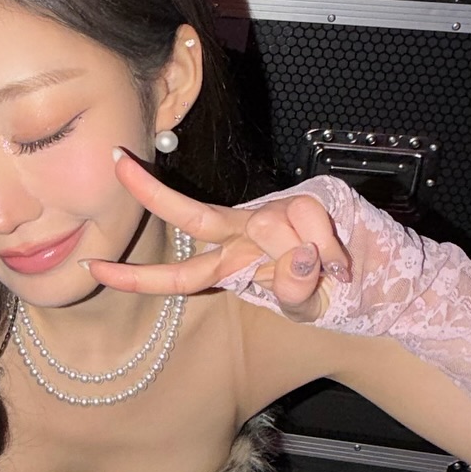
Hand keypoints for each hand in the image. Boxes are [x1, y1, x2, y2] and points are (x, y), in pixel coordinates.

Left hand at [84, 150, 350, 321]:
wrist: (378, 281)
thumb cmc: (330, 293)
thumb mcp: (306, 307)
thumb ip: (295, 292)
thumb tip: (300, 258)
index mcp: (232, 264)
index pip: (177, 272)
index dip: (136, 275)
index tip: (92, 266)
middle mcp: (245, 234)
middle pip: (192, 215)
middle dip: (152, 193)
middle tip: (116, 165)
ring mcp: (275, 215)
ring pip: (273, 226)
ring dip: (304, 261)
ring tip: (333, 274)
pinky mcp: (310, 199)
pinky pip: (313, 222)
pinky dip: (331, 250)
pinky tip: (344, 263)